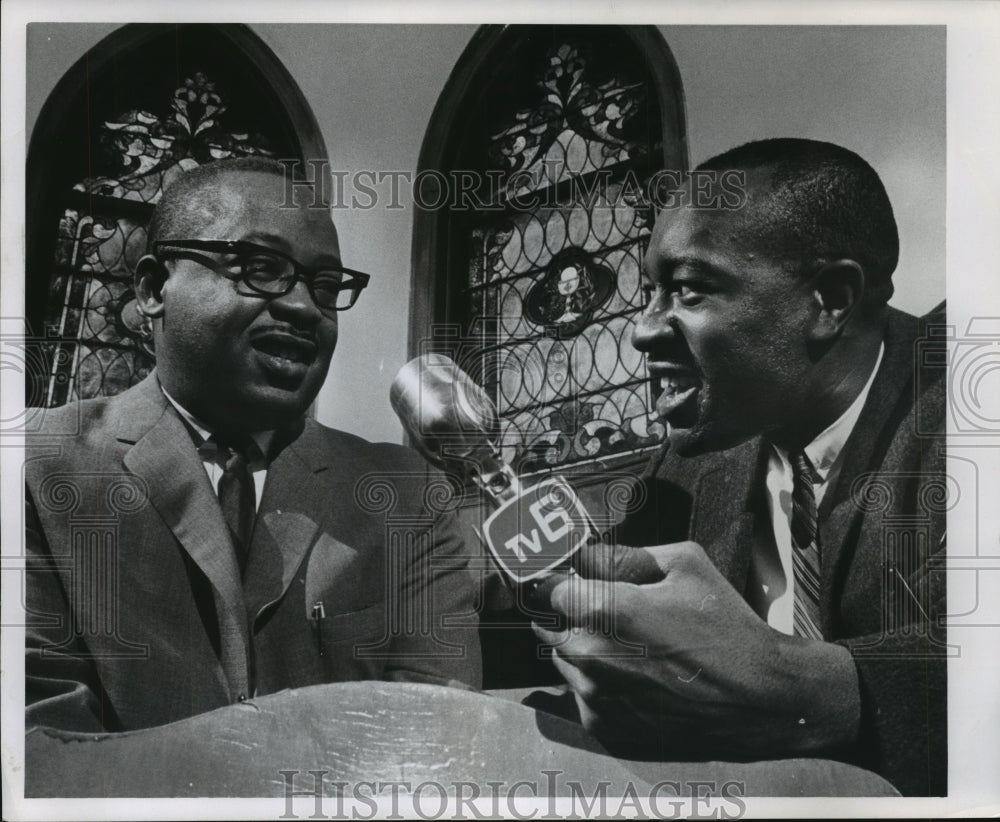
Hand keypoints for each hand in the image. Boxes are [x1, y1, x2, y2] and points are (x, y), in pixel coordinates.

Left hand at [533, 541, 860, 760]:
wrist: (759, 698)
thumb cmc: (725, 626)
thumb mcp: (683, 564)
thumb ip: (622, 554)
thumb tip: (582, 555)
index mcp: (605, 610)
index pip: (547, 587)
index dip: (560, 580)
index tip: (569, 579)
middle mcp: (590, 655)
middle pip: (550, 624)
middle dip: (571, 614)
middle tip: (611, 613)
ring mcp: (594, 695)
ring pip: (563, 660)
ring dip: (582, 648)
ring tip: (632, 647)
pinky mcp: (604, 726)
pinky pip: (580, 694)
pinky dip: (597, 683)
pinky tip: (636, 677)